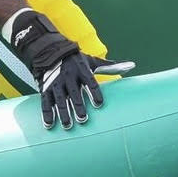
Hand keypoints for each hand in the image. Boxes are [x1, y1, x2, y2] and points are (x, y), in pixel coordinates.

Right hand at [4, 8, 133, 129]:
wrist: (52, 51)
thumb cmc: (77, 60)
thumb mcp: (92, 61)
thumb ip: (110, 66)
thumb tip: (131, 65)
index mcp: (82, 70)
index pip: (90, 82)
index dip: (94, 92)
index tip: (99, 104)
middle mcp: (69, 76)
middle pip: (75, 93)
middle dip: (78, 106)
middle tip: (83, 119)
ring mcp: (56, 82)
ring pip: (60, 99)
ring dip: (64, 112)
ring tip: (68, 125)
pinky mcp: (46, 87)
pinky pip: (46, 101)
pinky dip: (47, 113)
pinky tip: (49, 124)